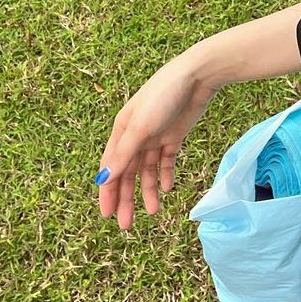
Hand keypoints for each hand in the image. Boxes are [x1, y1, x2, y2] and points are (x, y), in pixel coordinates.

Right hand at [95, 59, 219, 230]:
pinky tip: (168, 188)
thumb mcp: (141, 126)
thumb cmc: (164, 95)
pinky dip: (166, 175)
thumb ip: (124, 153)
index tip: (107, 215)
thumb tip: (103, 179)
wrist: (198, 76)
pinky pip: (166, 161)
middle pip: (128, 172)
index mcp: (122, 130)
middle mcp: (136, 135)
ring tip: (154, 211)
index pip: (111, 167)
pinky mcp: (174, 135)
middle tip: (126, 225)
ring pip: (147, 170)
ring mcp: (156, 135)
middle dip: (127, 198)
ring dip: (148, 191)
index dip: (107, 191)